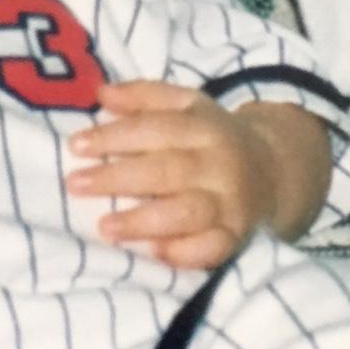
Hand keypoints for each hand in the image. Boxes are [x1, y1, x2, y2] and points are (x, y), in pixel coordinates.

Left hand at [66, 81, 289, 269]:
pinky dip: (185, 253)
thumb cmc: (212, 138)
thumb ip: (145, 96)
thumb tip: (101, 93)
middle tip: (74, 184)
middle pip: (166, 170)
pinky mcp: (238, 238)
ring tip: (105, 227)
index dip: (114, 136)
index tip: (76, 146)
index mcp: (204, 126)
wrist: (274, 171)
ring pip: (187, 212)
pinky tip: (153, 254)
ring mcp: (231, 204)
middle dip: (118, 178)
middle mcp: (219, 164)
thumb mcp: (187, 106)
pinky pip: (213, 250)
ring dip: (144, 220)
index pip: (155, 128)